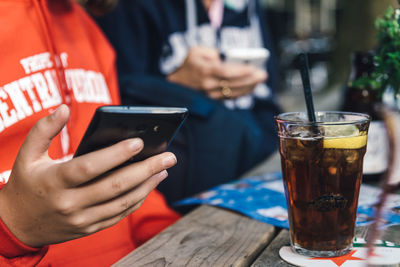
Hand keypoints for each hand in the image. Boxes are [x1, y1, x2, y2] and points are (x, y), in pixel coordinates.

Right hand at [0, 105, 176, 246]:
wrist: (16, 224)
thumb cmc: (26, 183)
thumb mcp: (27, 154)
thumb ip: (44, 129)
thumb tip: (62, 108)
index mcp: (55, 182)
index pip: (89, 167)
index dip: (115, 155)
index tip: (139, 142)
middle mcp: (70, 203)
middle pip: (114, 186)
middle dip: (146, 170)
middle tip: (169, 157)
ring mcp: (81, 219)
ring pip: (122, 203)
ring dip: (147, 186)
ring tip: (164, 169)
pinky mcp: (88, 228)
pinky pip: (118, 215)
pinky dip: (137, 200)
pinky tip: (149, 186)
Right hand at [167, 46, 266, 98]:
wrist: (176, 81)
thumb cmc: (189, 63)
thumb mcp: (196, 50)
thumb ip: (211, 52)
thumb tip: (224, 59)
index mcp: (205, 71)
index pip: (226, 72)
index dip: (241, 71)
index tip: (253, 69)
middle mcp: (208, 85)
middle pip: (233, 84)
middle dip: (250, 80)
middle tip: (263, 75)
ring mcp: (210, 95)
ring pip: (233, 93)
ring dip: (249, 88)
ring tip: (260, 81)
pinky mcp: (213, 100)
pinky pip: (230, 97)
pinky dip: (242, 93)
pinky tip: (251, 88)